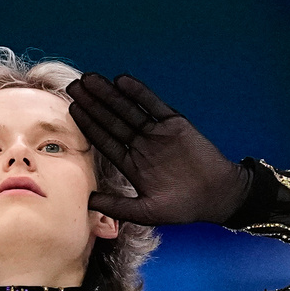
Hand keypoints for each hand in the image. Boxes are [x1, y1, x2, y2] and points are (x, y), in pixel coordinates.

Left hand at [65, 72, 250, 225]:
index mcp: (131, 164)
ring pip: (128, 109)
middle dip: (93, 104)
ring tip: (90, 78)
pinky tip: (121, 81)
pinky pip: (153, 105)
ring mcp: (157, 133)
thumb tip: (87, 201)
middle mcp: (141, 146)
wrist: (217, 196)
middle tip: (74, 86)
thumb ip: (116, 206)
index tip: (72, 109)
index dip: (88, 125)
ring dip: (109, 94)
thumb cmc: (182, 208)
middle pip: (111, 120)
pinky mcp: (175, 124)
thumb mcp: (145, 212)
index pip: (104, 140)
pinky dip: (138, 93)